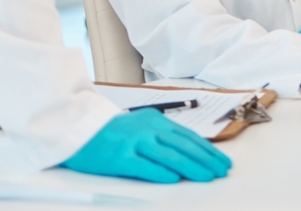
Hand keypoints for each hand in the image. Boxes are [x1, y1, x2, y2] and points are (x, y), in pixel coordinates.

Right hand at [62, 109, 231, 183]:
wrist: (78, 128)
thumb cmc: (112, 132)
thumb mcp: (141, 126)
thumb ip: (162, 137)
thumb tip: (188, 155)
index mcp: (155, 120)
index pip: (188, 136)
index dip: (207, 150)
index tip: (221, 161)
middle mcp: (147, 129)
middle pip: (183, 145)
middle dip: (206, 159)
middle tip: (222, 171)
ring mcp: (134, 142)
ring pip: (169, 155)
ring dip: (191, 167)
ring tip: (207, 177)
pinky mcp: (120, 157)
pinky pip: (144, 165)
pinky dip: (160, 172)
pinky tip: (174, 179)